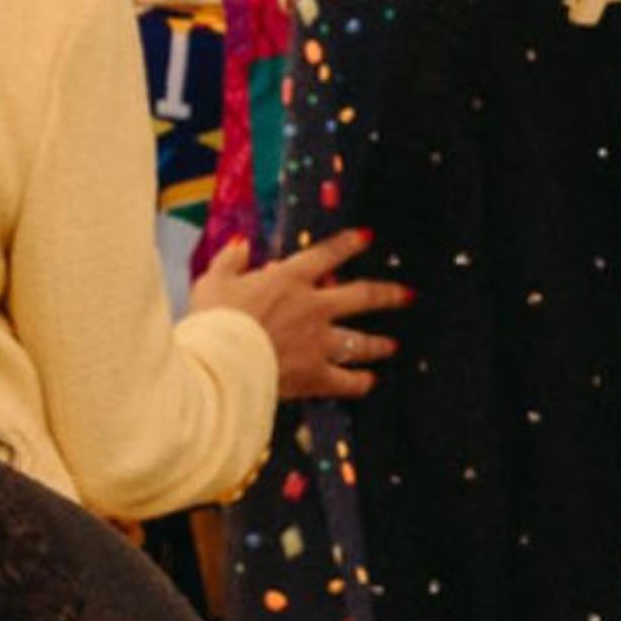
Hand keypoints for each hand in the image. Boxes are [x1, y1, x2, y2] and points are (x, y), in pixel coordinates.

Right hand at [200, 230, 409, 400]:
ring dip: (379, 343)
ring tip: (393, 345)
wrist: (219, 363)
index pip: (327, 255)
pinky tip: (369, 382)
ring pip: (360, 341)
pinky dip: (360, 382)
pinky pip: (347, 381)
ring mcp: (318, 342)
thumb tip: (242, 245)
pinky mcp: (315, 375)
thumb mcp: (213, 281)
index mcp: (289, 280)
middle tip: (407, 295)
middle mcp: (313, 307)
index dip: (349, 243)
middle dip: (388, 294)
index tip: (367, 237)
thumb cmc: (212, 320)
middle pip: (362, 296)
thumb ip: (230, 261)